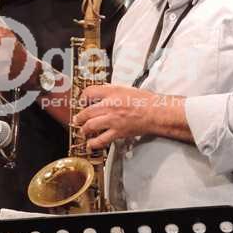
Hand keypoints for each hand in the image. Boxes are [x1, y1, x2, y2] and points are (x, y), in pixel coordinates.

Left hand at [74, 84, 190, 148]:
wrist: (155, 112)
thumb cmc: (145, 100)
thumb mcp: (125, 89)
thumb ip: (112, 92)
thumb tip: (102, 95)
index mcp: (112, 92)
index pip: (89, 92)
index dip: (83, 97)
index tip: (82, 101)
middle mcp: (109, 105)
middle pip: (87, 111)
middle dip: (80, 117)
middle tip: (77, 119)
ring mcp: (113, 119)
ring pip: (90, 125)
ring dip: (84, 129)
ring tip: (83, 130)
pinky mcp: (117, 131)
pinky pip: (102, 139)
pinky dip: (94, 143)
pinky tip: (90, 144)